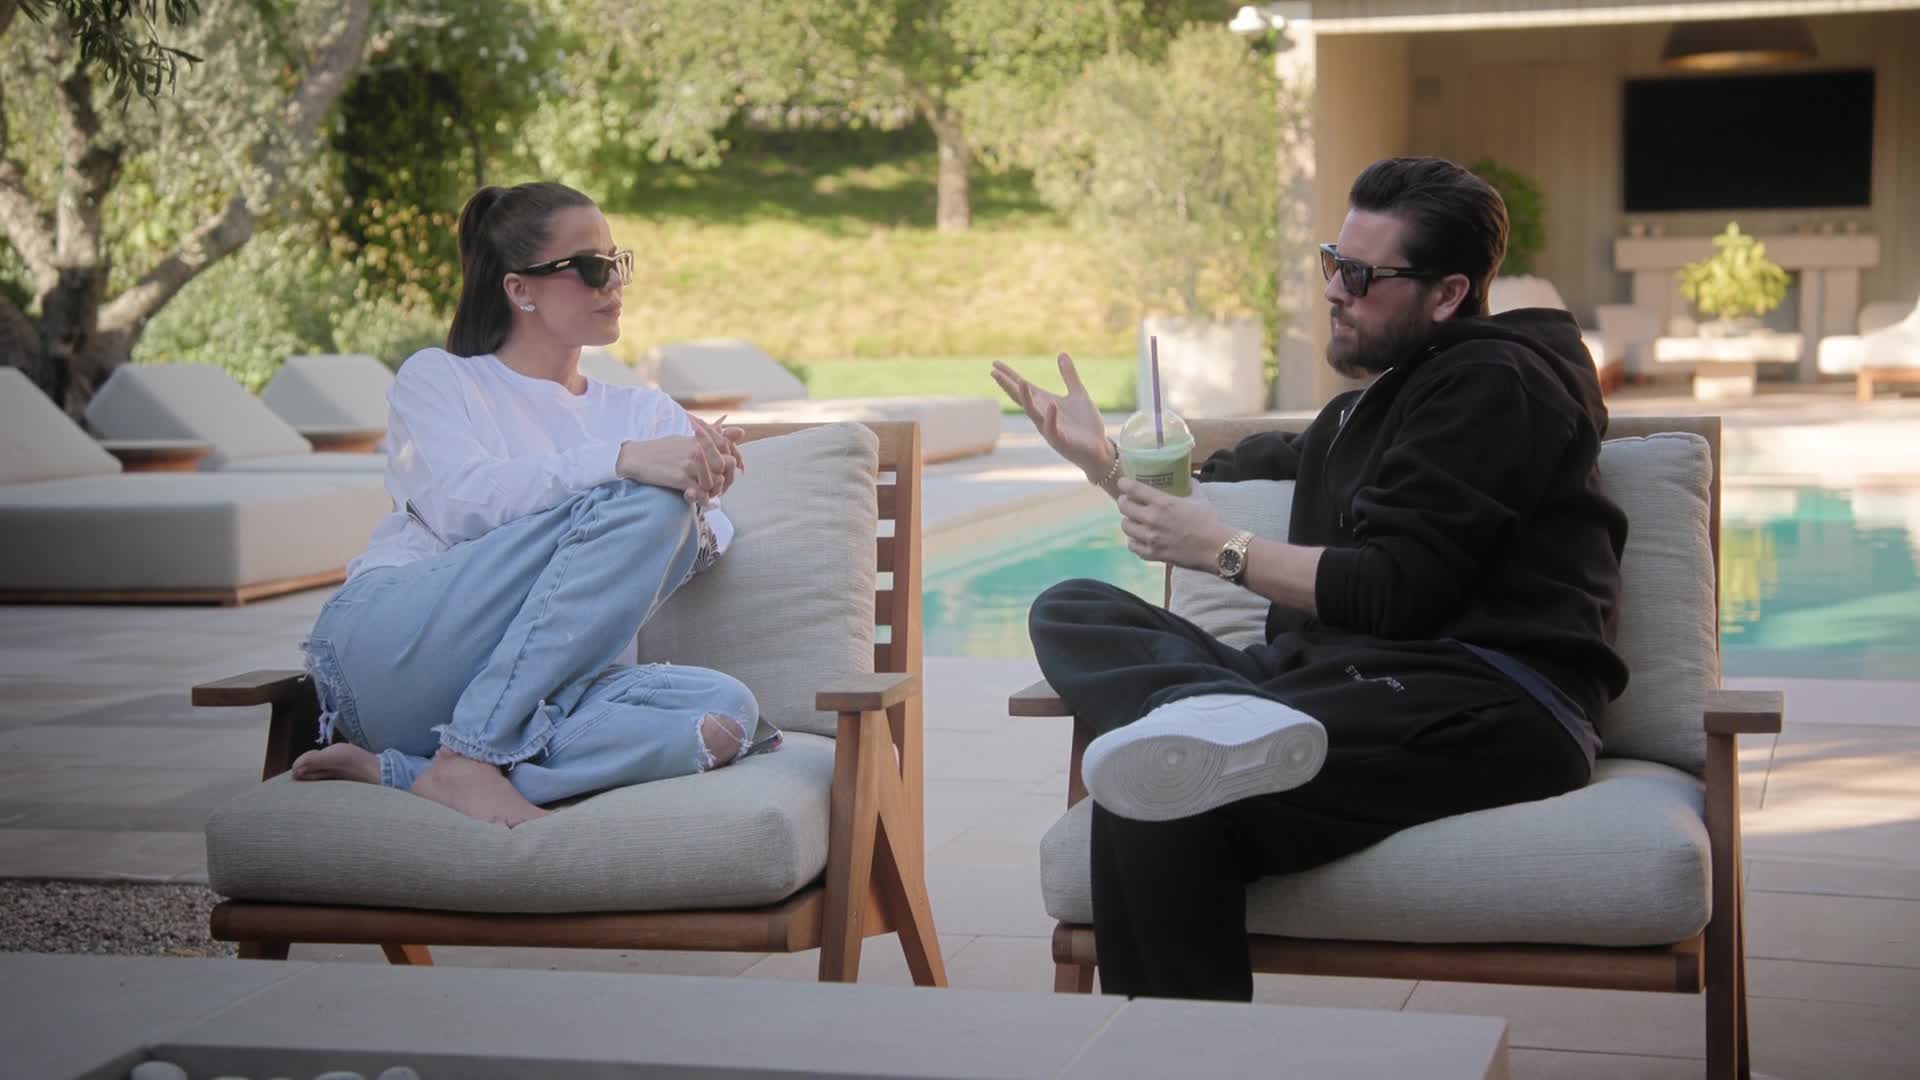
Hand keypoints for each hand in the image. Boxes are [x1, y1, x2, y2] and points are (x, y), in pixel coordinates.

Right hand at [617, 421, 742, 504]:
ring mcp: (690, 465)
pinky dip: (702, 499)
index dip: (734, 460)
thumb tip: (742, 431)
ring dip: (714, 491)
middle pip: (726, 466)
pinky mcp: (680, 479)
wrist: (636, 458)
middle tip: (720, 487)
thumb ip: (713, 437)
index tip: (732, 471)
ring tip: (708, 494)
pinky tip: (696, 498)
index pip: (728, 447)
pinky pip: (701, 493)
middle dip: (726, 479)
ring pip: (716, 481)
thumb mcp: (686, 439)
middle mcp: (697, 450)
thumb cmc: (661, 449)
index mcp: (699, 440)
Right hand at [991, 353, 1111, 479]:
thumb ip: (1069, 375)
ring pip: (1033, 413)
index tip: (995, 364)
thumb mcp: (1078, 394)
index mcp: (1045, 404)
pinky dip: (1051, 417)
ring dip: (1026, 398)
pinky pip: (1053, 428)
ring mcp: (1049, 428)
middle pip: (1021, 399)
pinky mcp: (1061, 440)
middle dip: (1008, 386)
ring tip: (1021, 382)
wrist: (1098, 450)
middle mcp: (1043, 415)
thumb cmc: (1086, 424)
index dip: (1009, 376)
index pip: (1023, 388)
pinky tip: (1052, 405)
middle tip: (994, 373)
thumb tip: (1061, 353)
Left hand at [1115, 477, 1232, 570]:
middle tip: (1128, 502)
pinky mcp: (1153, 554)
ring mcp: (1151, 538)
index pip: (1133, 489)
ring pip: (1126, 527)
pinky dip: (1134, 542)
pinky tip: (1140, 539)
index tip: (1123, 483)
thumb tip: (1188, 478)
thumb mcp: (1200, 498)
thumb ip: (1190, 487)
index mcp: (1163, 502)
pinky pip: (1133, 547)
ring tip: (1134, 521)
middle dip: (1124, 502)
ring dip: (1128, 521)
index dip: (1124, 484)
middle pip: (1124, 507)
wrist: (1217, 549)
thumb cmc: (1210, 521)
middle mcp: (1152, 519)